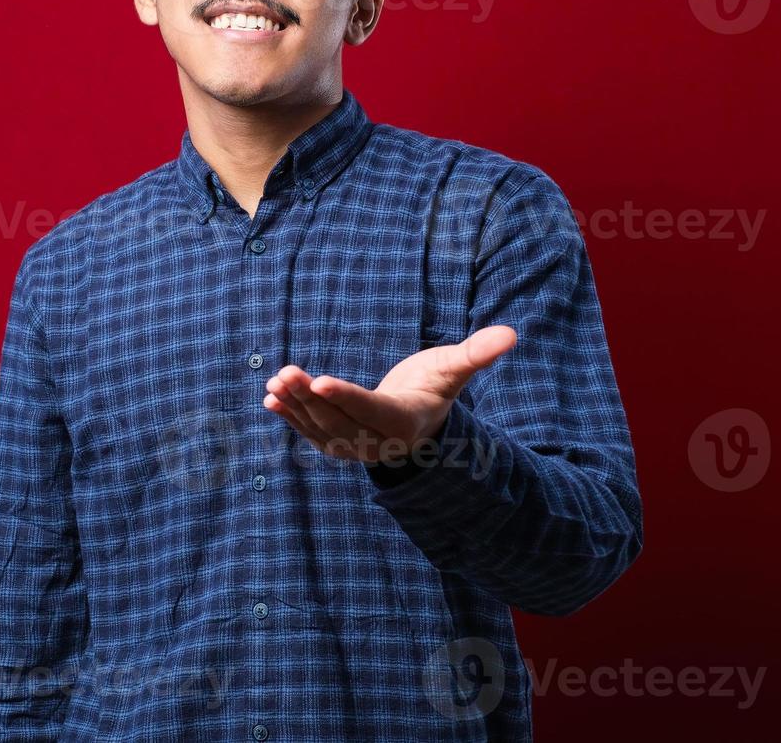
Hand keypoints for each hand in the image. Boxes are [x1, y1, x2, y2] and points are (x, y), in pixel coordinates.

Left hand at [262, 325, 516, 463]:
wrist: (421, 422)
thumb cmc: (437, 387)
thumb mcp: (455, 370)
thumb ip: (477, 353)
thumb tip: (511, 334)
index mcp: (404, 422)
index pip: (371, 410)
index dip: (346, 397)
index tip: (319, 381)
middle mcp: (377, 442)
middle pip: (338, 421)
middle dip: (310, 398)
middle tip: (284, 373)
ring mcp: (355, 447)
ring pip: (319, 428)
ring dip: (294, 407)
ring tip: (273, 382)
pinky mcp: (337, 443)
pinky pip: (310, 432)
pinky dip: (289, 416)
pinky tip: (270, 398)